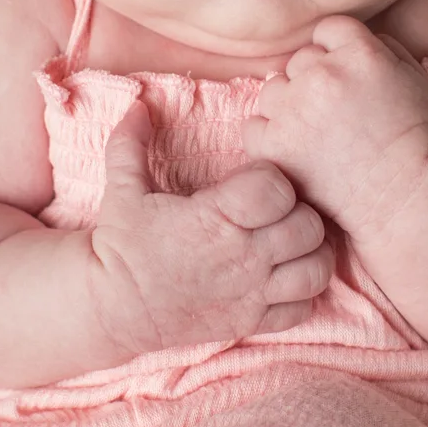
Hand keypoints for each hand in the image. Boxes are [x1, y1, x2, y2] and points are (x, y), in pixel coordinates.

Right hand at [90, 102, 334, 355]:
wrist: (112, 310)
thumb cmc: (121, 247)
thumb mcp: (122, 189)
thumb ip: (131, 143)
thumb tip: (137, 105)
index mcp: (215, 218)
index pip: (277, 189)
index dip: (273, 179)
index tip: (254, 182)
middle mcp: (241, 257)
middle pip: (308, 227)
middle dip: (299, 212)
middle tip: (279, 211)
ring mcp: (250, 293)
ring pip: (315, 269)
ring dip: (311, 252)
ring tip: (291, 243)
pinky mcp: (250, 321)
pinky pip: (303, 308)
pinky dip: (303, 291)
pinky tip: (284, 276)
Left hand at [242, 16, 427, 235]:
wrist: (399, 193)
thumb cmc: (410, 135)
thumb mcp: (413, 76)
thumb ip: (380, 44)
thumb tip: (343, 38)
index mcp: (360, 53)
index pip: (327, 29)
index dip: (336, 52)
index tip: (346, 79)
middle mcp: (324, 75)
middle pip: (299, 60)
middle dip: (314, 82)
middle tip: (335, 114)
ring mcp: (294, 110)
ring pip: (273, 90)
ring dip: (289, 108)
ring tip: (317, 135)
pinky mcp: (273, 144)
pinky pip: (253, 126)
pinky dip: (269, 138)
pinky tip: (297, 151)